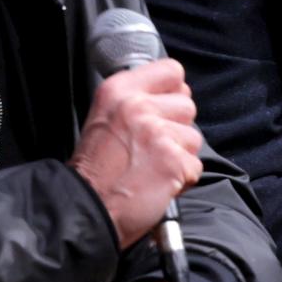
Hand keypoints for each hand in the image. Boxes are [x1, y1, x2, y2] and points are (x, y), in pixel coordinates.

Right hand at [70, 58, 203, 247]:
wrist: (86, 211)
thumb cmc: (95, 170)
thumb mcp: (105, 117)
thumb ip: (137, 100)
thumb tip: (174, 93)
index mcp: (119, 90)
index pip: (172, 71)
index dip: (172, 92)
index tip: (162, 109)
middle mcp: (138, 107)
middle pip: (187, 105)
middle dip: (176, 128)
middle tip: (150, 148)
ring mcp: (157, 133)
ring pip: (194, 137)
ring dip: (180, 155)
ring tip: (152, 167)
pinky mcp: (173, 161)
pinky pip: (195, 166)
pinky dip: (182, 179)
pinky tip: (157, 184)